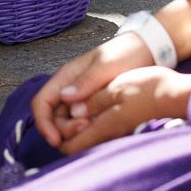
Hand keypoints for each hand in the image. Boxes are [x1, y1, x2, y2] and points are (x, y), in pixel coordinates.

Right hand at [29, 33, 153, 148]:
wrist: (148, 51)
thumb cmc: (126, 52)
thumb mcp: (106, 65)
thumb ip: (86, 81)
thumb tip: (64, 97)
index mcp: (66, 77)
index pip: (42, 103)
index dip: (44, 124)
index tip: (56, 140)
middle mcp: (70, 90)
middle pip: (53, 119)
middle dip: (65, 130)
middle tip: (88, 128)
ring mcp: (82, 99)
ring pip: (67, 124)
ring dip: (76, 132)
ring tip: (96, 127)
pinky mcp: (96, 107)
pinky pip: (84, 124)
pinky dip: (89, 131)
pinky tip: (102, 128)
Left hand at [58, 66, 190, 155]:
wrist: (177, 94)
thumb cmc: (149, 89)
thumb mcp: (116, 87)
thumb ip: (91, 99)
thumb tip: (70, 106)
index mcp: (103, 127)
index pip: (69, 147)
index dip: (57, 134)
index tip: (58, 115)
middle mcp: (107, 134)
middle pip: (76, 143)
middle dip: (66, 127)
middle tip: (71, 103)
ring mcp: (116, 131)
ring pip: (87, 134)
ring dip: (79, 120)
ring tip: (82, 99)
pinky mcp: (122, 125)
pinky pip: (99, 127)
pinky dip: (92, 117)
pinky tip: (96, 100)